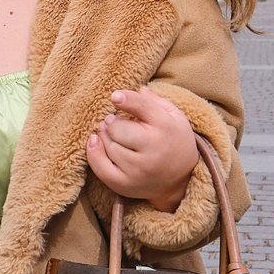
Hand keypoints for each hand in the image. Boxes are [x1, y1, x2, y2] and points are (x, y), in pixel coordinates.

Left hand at [86, 87, 196, 211]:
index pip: (143, 108)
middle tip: (112, 120)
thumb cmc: (173, 141)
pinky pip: (100, 166)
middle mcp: (153, 149)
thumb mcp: (173, 118)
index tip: (115, 96)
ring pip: (108, 146)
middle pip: (118, 129)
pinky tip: (94, 141)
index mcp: (166, 127)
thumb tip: (138, 89)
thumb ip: (155, 103)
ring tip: (110, 132)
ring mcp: (138, 169)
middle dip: (111, 122)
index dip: (126, 99)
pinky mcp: (125, 184)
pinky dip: (93, 152)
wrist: (180, 180)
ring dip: (104, 136)